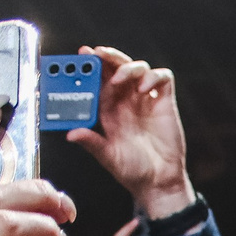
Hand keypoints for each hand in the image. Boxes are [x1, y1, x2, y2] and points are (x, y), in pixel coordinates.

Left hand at [67, 46, 194, 218]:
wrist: (159, 181)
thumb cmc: (132, 171)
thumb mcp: (107, 157)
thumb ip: (92, 143)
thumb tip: (71, 133)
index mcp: (107, 110)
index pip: (96, 81)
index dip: (88, 67)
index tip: (80, 57)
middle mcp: (125, 101)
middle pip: (115, 67)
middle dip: (106, 57)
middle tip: (96, 53)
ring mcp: (145, 99)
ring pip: (137, 68)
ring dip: (127, 66)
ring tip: (119, 78)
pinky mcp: (164, 102)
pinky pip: (162, 78)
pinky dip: (153, 76)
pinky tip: (144, 88)